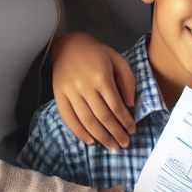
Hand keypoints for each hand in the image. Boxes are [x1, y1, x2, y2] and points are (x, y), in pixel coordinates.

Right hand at [53, 32, 136, 147]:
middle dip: (115, 133)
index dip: (125, 121)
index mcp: (101, 76)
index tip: (132, 131)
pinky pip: (68, 118)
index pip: (116, 106)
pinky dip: (79, 132)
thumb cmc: (97, 53)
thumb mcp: (118, 59)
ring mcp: (70, 92)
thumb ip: (127, 80)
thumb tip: (129, 105)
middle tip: (124, 145)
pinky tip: (89, 140)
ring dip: (100, 136)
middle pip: (102, 117)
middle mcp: (85, 86)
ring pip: (86, 120)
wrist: (69, 44)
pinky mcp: (58, 95)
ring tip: (111, 146)